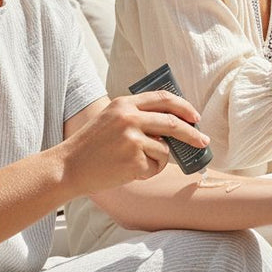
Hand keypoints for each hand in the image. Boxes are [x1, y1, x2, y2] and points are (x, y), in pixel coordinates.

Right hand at [60, 91, 209, 194]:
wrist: (68, 167)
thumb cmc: (90, 147)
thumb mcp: (111, 119)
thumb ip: (137, 116)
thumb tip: (173, 124)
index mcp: (124, 104)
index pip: (163, 99)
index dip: (183, 107)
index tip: (195, 116)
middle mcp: (129, 118)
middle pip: (173, 122)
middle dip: (192, 133)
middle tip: (203, 141)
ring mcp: (132, 139)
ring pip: (165, 150)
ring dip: (157, 160)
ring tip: (134, 162)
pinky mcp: (133, 160)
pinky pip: (155, 167)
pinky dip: (147, 172)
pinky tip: (128, 171)